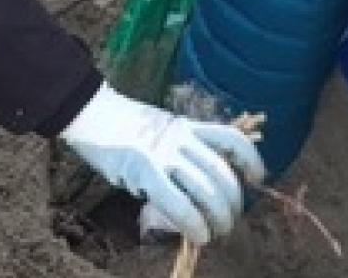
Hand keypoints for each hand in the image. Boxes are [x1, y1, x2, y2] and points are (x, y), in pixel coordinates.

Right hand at [61, 84, 265, 245]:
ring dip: (218, 217)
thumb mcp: (160, 128)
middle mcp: (180, 138)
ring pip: (207, 189)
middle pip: (222, 172)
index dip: (251, 160)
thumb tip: (199, 186)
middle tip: (229, 220)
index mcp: (186, 126)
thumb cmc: (122, 126)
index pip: (230, 139)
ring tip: (216, 232)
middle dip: (233, 202)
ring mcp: (163, 153)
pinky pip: (179, 203)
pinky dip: (193, 223)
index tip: (257, 179)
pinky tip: (198, 234)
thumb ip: (180, 150)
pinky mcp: (144, 171)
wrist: (90, 113)